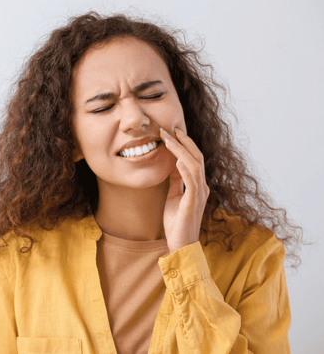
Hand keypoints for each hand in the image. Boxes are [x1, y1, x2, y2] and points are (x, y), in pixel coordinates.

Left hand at [160, 127, 208, 252]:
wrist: (180, 244)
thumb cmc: (177, 222)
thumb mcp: (173, 196)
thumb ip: (175, 181)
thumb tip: (172, 164)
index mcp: (197, 185)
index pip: (193, 159)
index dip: (184, 144)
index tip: (172, 132)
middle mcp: (202, 187)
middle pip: (196, 157)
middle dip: (183, 141)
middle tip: (170, 129)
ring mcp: (199, 194)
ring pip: (194, 165)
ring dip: (181, 150)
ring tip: (170, 139)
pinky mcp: (193, 203)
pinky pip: (191, 182)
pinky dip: (185, 169)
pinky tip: (177, 160)